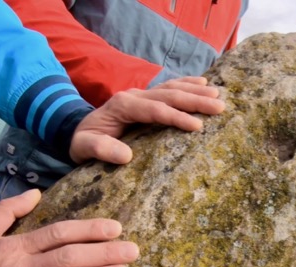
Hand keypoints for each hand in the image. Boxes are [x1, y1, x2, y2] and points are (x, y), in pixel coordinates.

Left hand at [69, 76, 225, 163]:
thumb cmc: (81, 142)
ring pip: (172, 88)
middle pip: (168, 95)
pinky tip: (204, 82)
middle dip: (195, 100)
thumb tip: (125, 156)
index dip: (175, 117)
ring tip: (218, 95)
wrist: (76, 130)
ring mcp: (140, 94)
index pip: (154, 110)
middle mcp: (133, 96)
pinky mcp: (145, 97)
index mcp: (121, 106)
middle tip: (219, 107)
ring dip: (196, 90)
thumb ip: (100, 149)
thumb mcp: (83, 148)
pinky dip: (187, 83)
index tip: (197, 126)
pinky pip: (169, 87)